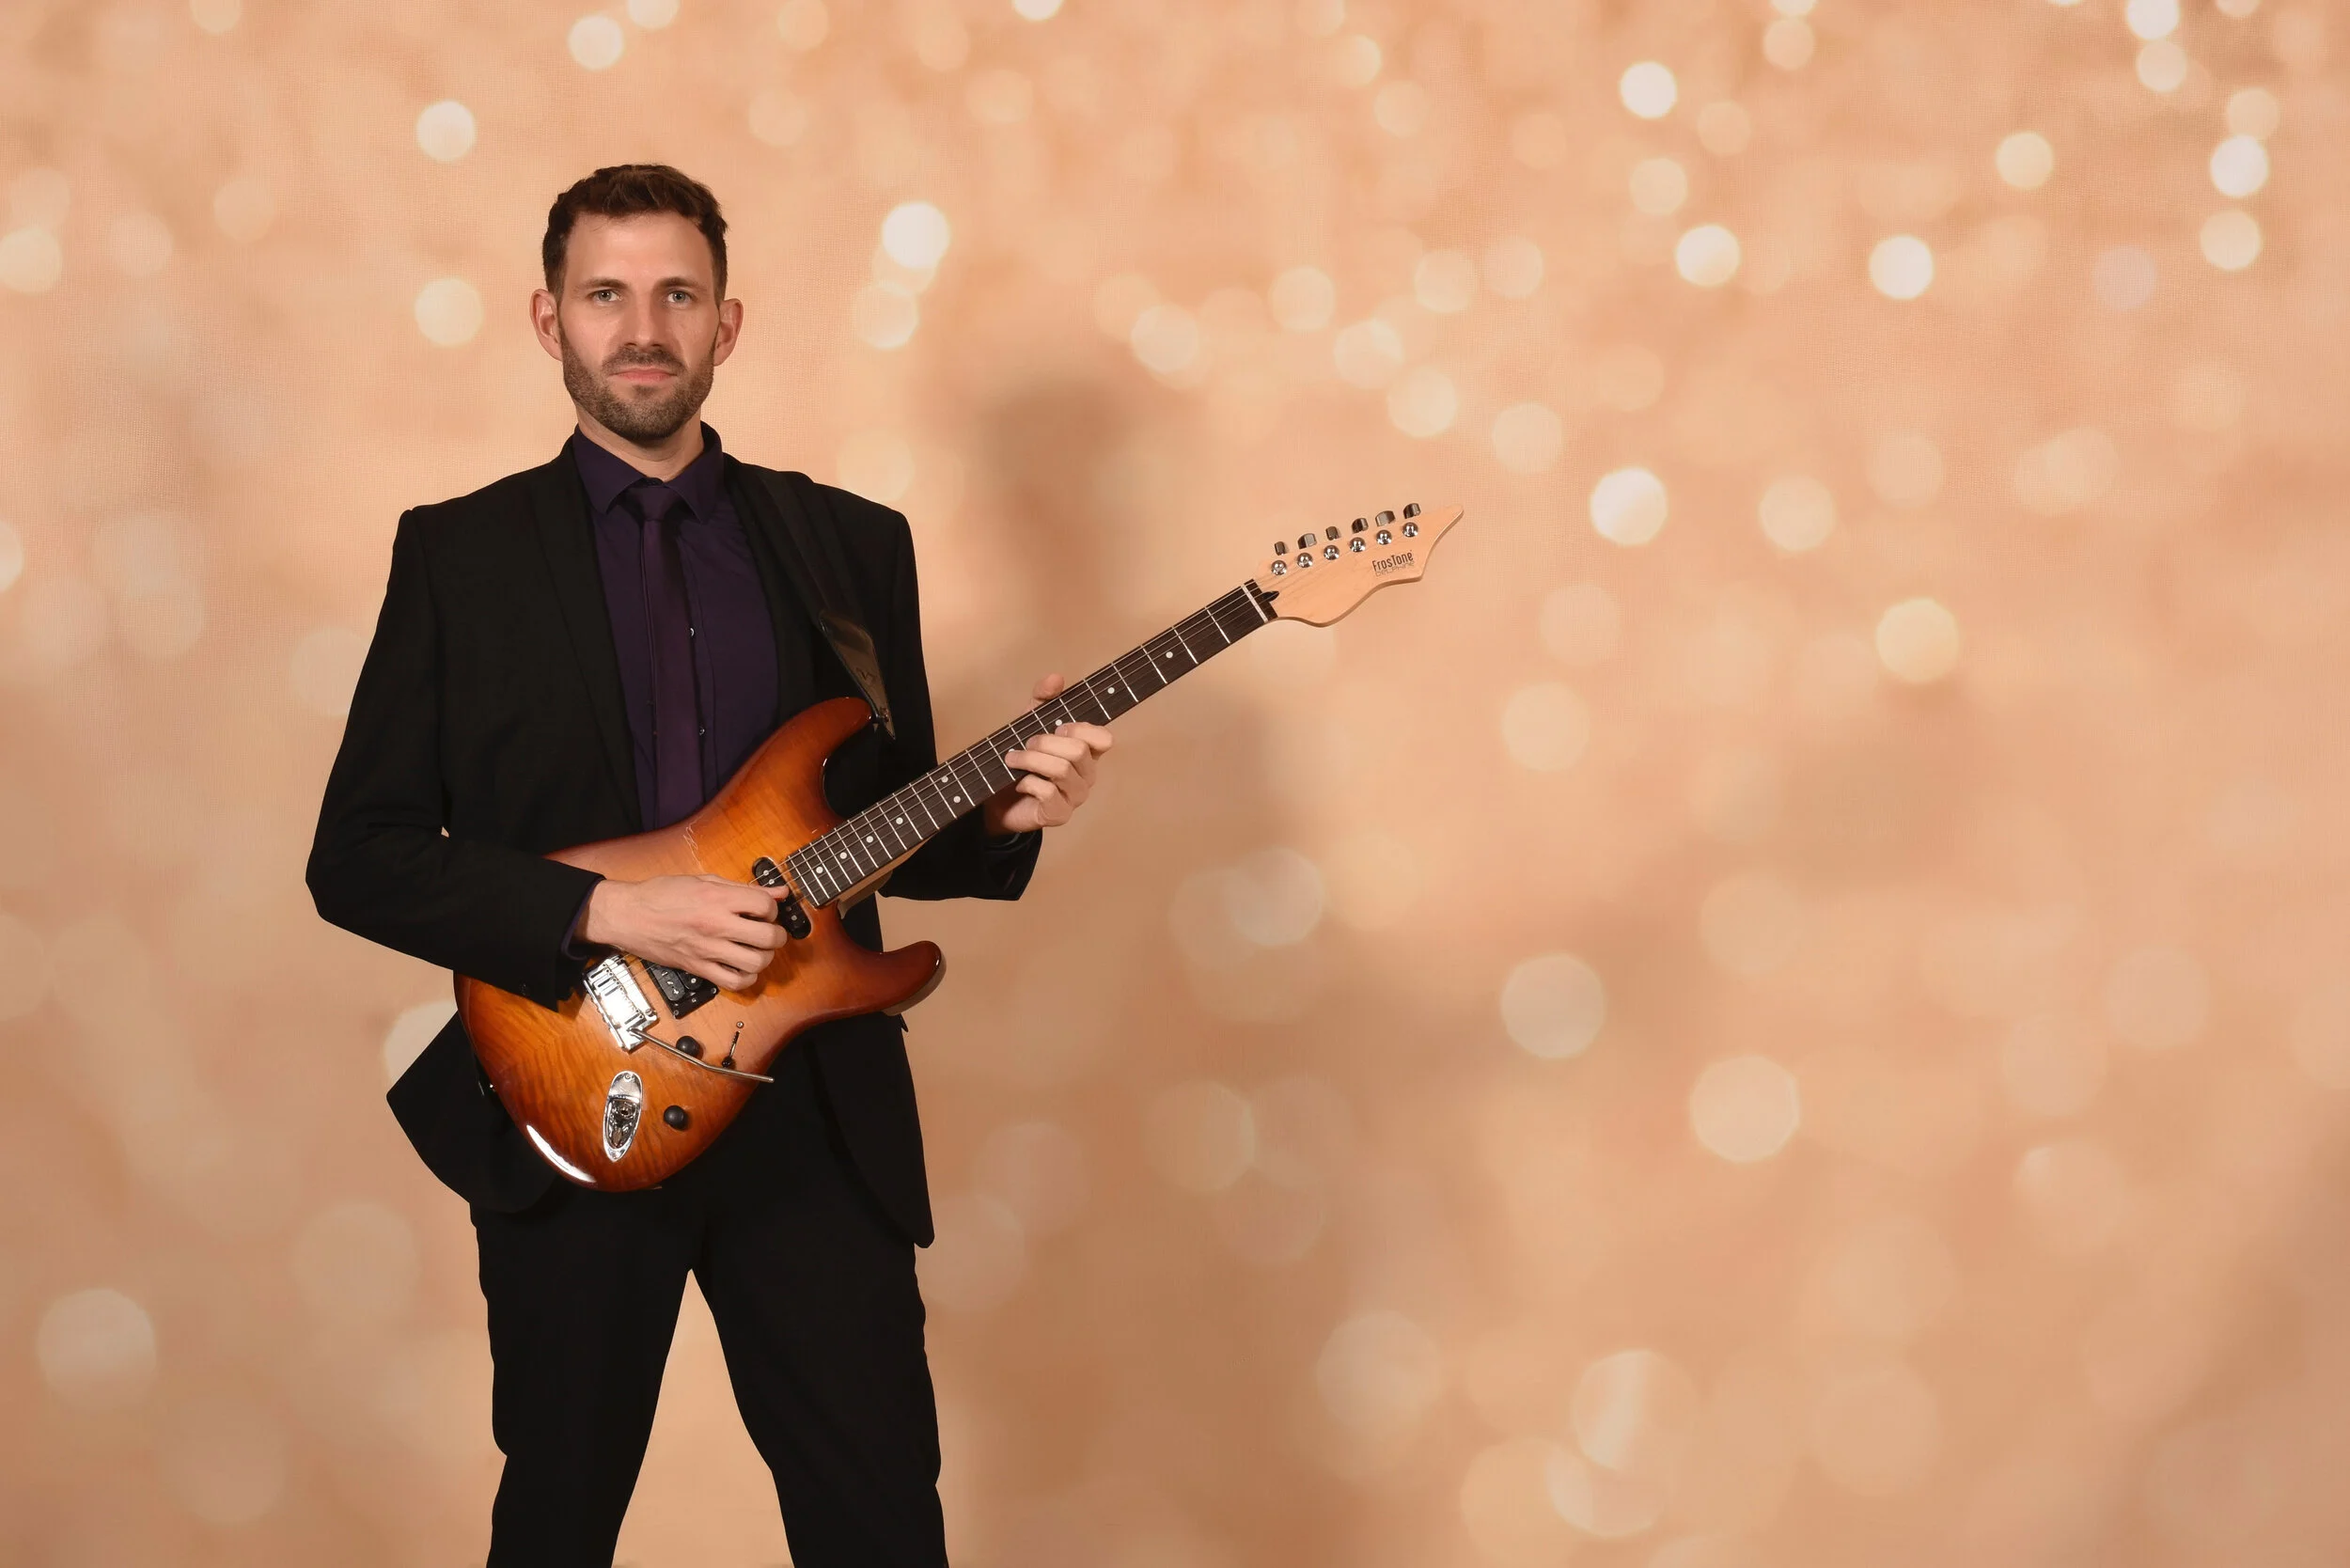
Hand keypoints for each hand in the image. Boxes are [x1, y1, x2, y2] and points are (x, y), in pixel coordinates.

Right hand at [580, 874, 787, 990]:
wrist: (628, 915)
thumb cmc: (661, 894)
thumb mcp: (703, 880)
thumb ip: (742, 888)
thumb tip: (779, 891)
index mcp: (717, 898)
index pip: (765, 905)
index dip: (772, 907)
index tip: (763, 909)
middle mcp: (715, 925)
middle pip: (768, 937)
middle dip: (777, 935)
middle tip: (770, 932)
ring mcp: (707, 950)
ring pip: (756, 963)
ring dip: (765, 957)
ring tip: (757, 950)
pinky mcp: (698, 968)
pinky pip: (734, 983)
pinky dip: (746, 978)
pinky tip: (743, 967)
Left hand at [982, 673, 1112, 836]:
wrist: (996, 799)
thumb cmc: (1020, 761)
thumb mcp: (1028, 724)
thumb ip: (1042, 700)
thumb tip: (1056, 678)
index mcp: (1087, 753)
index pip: (1103, 739)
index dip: (1080, 729)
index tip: (1058, 727)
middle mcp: (1086, 775)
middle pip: (1078, 751)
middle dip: (1044, 742)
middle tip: (1025, 743)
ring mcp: (1074, 797)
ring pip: (1062, 770)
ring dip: (1031, 760)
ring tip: (1012, 759)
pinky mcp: (1058, 815)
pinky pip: (1048, 792)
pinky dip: (1028, 783)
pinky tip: (1019, 783)